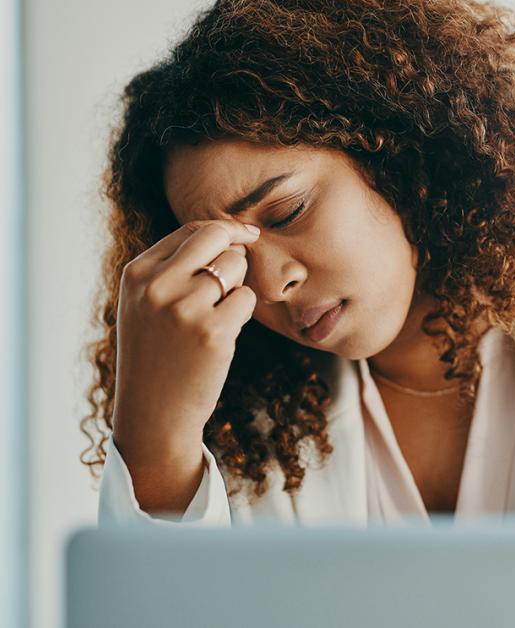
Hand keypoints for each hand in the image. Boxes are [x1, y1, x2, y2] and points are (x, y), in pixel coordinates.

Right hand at [111, 220, 258, 512]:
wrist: (154, 413)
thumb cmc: (157, 354)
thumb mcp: (147, 304)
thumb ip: (175, 267)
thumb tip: (231, 237)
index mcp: (138, 274)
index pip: (192, 231)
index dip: (226, 232)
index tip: (246, 237)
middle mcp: (158, 286)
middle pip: (217, 237)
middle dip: (237, 249)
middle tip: (238, 273)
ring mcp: (185, 308)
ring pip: (236, 267)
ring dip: (239, 286)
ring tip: (219, 313)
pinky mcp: (213, 332)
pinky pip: (247, 299)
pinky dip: (243, 312)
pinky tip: (224, 332)